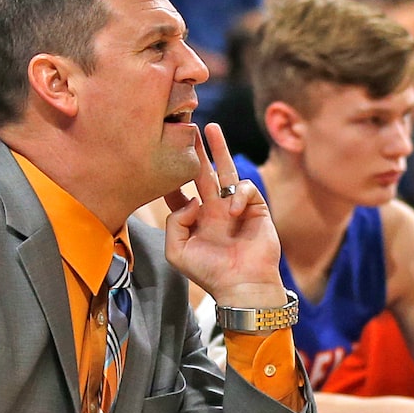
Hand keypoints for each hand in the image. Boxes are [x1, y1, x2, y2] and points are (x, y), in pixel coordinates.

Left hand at [161, 124, 286, 311]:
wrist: (242, 284)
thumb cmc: (209, 272)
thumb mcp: (177, 251)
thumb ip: (174, 222)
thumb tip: (190, 199)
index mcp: (194, 220)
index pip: (179, 194)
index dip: (170, 180)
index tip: (158, 160)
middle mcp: (213, 210)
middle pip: (201, 174)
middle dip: (195, 152)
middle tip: (187, 128)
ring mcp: (234, 207)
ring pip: (226, 171)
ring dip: (219, 148)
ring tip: (211, 128)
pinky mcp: (255, 208)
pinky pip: (245, 189)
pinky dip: (238, 195)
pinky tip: (233, 213)